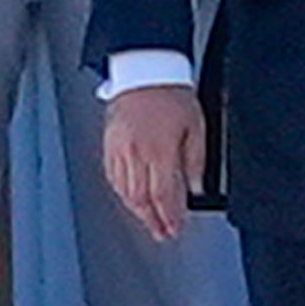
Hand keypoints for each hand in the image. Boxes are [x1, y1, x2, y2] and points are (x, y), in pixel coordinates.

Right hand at [101, 84, 204, 242]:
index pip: (163, 195)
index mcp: (159, 150)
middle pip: (141, 198)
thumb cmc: (171, 94)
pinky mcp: (109, 144)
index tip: (174, 228)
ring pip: (125, 191)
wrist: (145, 72)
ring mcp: (119, 149)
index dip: (169, 217)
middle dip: (152, 220)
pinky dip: (122, 192)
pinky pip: (112, 176)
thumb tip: (195, 188)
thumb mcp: (195, 128)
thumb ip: (194, 162)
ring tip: (148, 220)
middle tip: (161, 233)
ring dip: (137, 210)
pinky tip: (130, 197)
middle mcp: (136, 153)